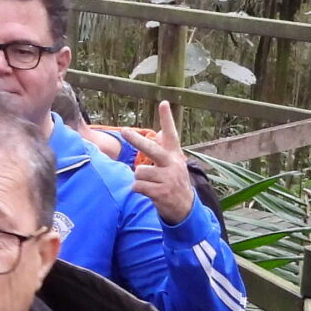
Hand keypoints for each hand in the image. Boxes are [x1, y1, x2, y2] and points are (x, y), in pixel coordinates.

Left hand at [114, 101, 195, 225]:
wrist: (185, 208)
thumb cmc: (175, 181)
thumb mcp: (174, 163)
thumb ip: (166, 148)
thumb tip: (159, 132)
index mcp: (175, 154)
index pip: (171, 133)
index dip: (167, 118)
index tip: (164, 102)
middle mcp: (172, 164)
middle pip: (151, 148)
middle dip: (136, 140)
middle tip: (124, 131)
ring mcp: (168, 178)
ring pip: (139, 172)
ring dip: (139, 179)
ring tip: (150, 184)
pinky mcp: (161, 192)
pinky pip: (137, 186)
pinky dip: (138, 189)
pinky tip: (148, 192)